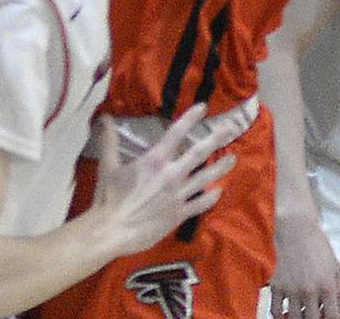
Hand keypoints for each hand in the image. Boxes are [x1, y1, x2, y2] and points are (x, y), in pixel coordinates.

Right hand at [88, 103, 240, 257]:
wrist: (113, 230)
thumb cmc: (109, 196)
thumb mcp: (108, 164)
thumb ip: (109, 139)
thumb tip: (105, 117)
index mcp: (155, 160)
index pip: (176, 133)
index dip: (191, 118)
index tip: (203, 107)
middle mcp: (171, 175)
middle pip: (199, 153)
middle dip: (216, 139)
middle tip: (231, 129)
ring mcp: (178, 196)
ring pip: (205, 178)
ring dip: (221, 167)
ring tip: (234, 158)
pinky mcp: (179, 214)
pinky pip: (200, 204)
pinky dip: (211, 197)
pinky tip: (218, 191)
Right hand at [270, 211, 339, 318]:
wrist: (294, 227)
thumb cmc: (316, 244)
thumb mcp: (335, 266)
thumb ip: (339, 291)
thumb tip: (336, 309)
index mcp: (327, 287)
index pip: (331, 318)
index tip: (327, 318)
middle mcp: (309, 292)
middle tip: (313, 314)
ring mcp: (291, 289)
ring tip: (300, 315)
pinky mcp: (277, 285)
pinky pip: (276, 310)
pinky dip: (280, 316)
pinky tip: (284, 313)